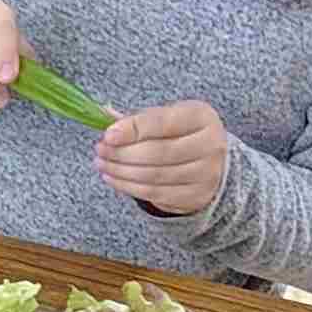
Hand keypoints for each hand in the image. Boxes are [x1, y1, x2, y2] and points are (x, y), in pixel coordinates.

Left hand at [99, 100, 230, 217]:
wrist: (210, 164)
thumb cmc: (181, 135)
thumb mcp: (166, 119)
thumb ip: (138, 119)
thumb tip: (104, 115)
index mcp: (201, 117)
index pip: (163, 122)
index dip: (134, 129)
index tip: (108, 134)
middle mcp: (209, 144)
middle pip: (157, 152)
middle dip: (122, 152)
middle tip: (100, 150)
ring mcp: (206, 173)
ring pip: (153, 175)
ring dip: (120, 171)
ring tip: (102, 164)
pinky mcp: (195, 196)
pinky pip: (154, 193)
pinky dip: (127, 186)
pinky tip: (112, 178)